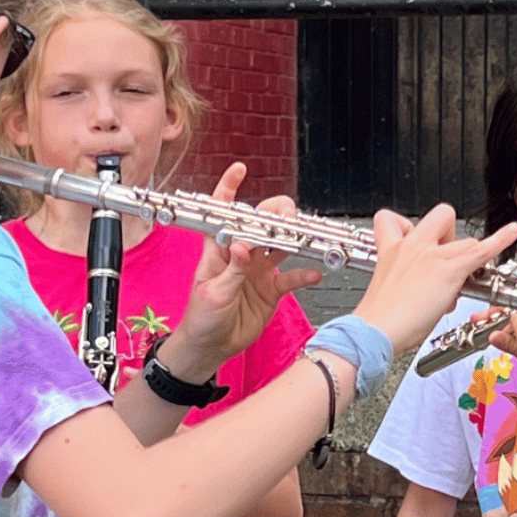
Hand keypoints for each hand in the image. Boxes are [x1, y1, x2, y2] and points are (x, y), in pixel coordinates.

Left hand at [170, 163, 321, 375]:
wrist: (211, 347)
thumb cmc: (202, 318)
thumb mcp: (213, 292)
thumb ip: (232, 269)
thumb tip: (243, 246)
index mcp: (219, 250)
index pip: (224, 213)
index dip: (230, 189)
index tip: (240, 170)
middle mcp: (241, 256)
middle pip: (260, 224)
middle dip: (273, 214)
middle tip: (286, 215)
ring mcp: (258, 271)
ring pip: (279, 246)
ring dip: (291, 239)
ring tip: (303, 235)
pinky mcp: (272, 290)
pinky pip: (291, 278)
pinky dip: (304, 275)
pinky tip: (315, 273)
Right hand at [352, 204, 516, 352]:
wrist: (375, 330)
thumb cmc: (379, 319)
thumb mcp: (386, 289)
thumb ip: (408, 280)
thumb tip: (432, 290)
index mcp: (392, 249)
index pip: (393, 219)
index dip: (409, 226)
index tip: (416, 239)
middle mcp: (412, 246)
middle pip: (441, 216)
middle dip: (450, 234)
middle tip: (446, 259)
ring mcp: (431, 256)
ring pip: (465, 241)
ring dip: (469, 257)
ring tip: (460, 283)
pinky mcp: (448, 270)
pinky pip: (481, 251)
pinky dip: (500, 240)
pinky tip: (512, 232)